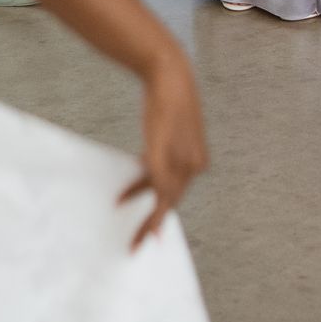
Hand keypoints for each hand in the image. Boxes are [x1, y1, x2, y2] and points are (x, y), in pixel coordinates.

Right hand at [118, 47, 208, 248]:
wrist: (170, 77)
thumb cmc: (171, 103)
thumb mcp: (172, 134)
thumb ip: (168, 154)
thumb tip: (156, 176)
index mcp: (199, 162)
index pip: (177, 195)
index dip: (160, 214)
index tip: (151, 235)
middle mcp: (193, 164)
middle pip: (170, 202)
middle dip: (151, 223)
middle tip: (136, 244)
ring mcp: (178, 159)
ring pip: (162, 197)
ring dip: (145, 216)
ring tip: (129, 230)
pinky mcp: (163, 150)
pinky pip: (153, 182)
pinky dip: (139, 193)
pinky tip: (121, 199)